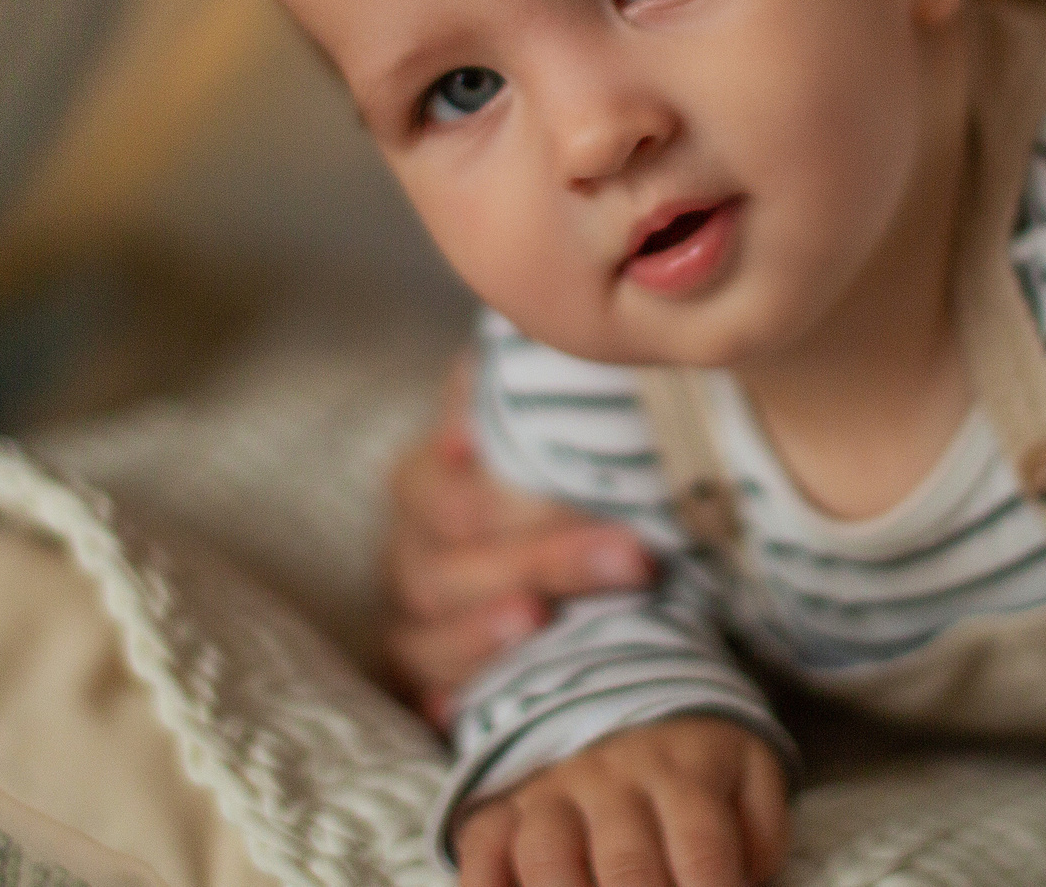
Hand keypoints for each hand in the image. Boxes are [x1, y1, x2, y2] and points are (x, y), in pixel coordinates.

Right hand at [385, 353, 656, 721]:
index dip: (488, 486)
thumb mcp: (550, 435)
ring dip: (482, 635)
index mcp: (427, 487)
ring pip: (424, 640)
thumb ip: (526, 394)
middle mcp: (412, 557)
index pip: (435, 488)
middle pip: (446, 567)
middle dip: (539, 561)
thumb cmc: (557, 486)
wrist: (560, 554)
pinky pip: (420, 703)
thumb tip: (533, 334)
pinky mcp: (428, 688)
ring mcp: (414, 626)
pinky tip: (459, 712)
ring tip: (540, 624)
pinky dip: (441, 705)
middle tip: (633, 558)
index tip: (544, 473)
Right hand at [454, 717, 790, 886]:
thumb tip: (747, 881)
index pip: (703, 848)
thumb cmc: (700, 774)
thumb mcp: (750, 780)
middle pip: (627, 863)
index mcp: (684, 773)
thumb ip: (761, 833)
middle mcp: (614, 780)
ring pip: (548, 855)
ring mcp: (552, 793)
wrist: (631, 717)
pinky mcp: (503, 812)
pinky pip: (483, 849)